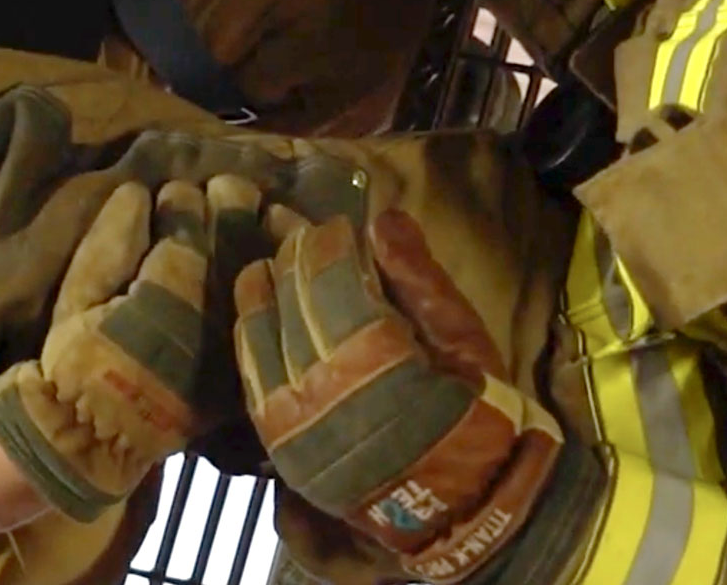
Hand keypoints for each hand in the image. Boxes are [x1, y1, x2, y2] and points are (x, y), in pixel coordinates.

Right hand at [0, 177, 259, 521]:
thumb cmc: (77, 362)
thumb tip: (139, 192)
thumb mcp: (77, 298)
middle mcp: (209, 315)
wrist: (97, 438)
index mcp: (163, 295)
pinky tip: (285, 256)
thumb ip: (108, 245)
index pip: (186, 230)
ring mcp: (234, 342)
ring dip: (267, 234)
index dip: (184, 202)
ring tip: (265, 209)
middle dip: (231, 206)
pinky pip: (275, 311)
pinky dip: (283, 280)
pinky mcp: (248, 366)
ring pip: (262, 270)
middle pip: (233, 242)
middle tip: (227, 187)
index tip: (180, 188)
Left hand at [235, 208, 563, 582]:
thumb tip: (384, 218)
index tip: (334, 225)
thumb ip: (420, 279)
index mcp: (381, 363)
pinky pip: (252, 387)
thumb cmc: (477, 415)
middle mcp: (329, 396)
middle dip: (294, 265)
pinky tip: (255, 321)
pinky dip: (250, 347)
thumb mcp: (465, 339)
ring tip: (268, 271)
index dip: (328, 247)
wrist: (467, 507)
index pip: (334, 284)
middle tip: (301, 239)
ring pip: (261, 346)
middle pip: (293, 310)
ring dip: (261, 300)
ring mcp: (299, 430)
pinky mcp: (285, 454)